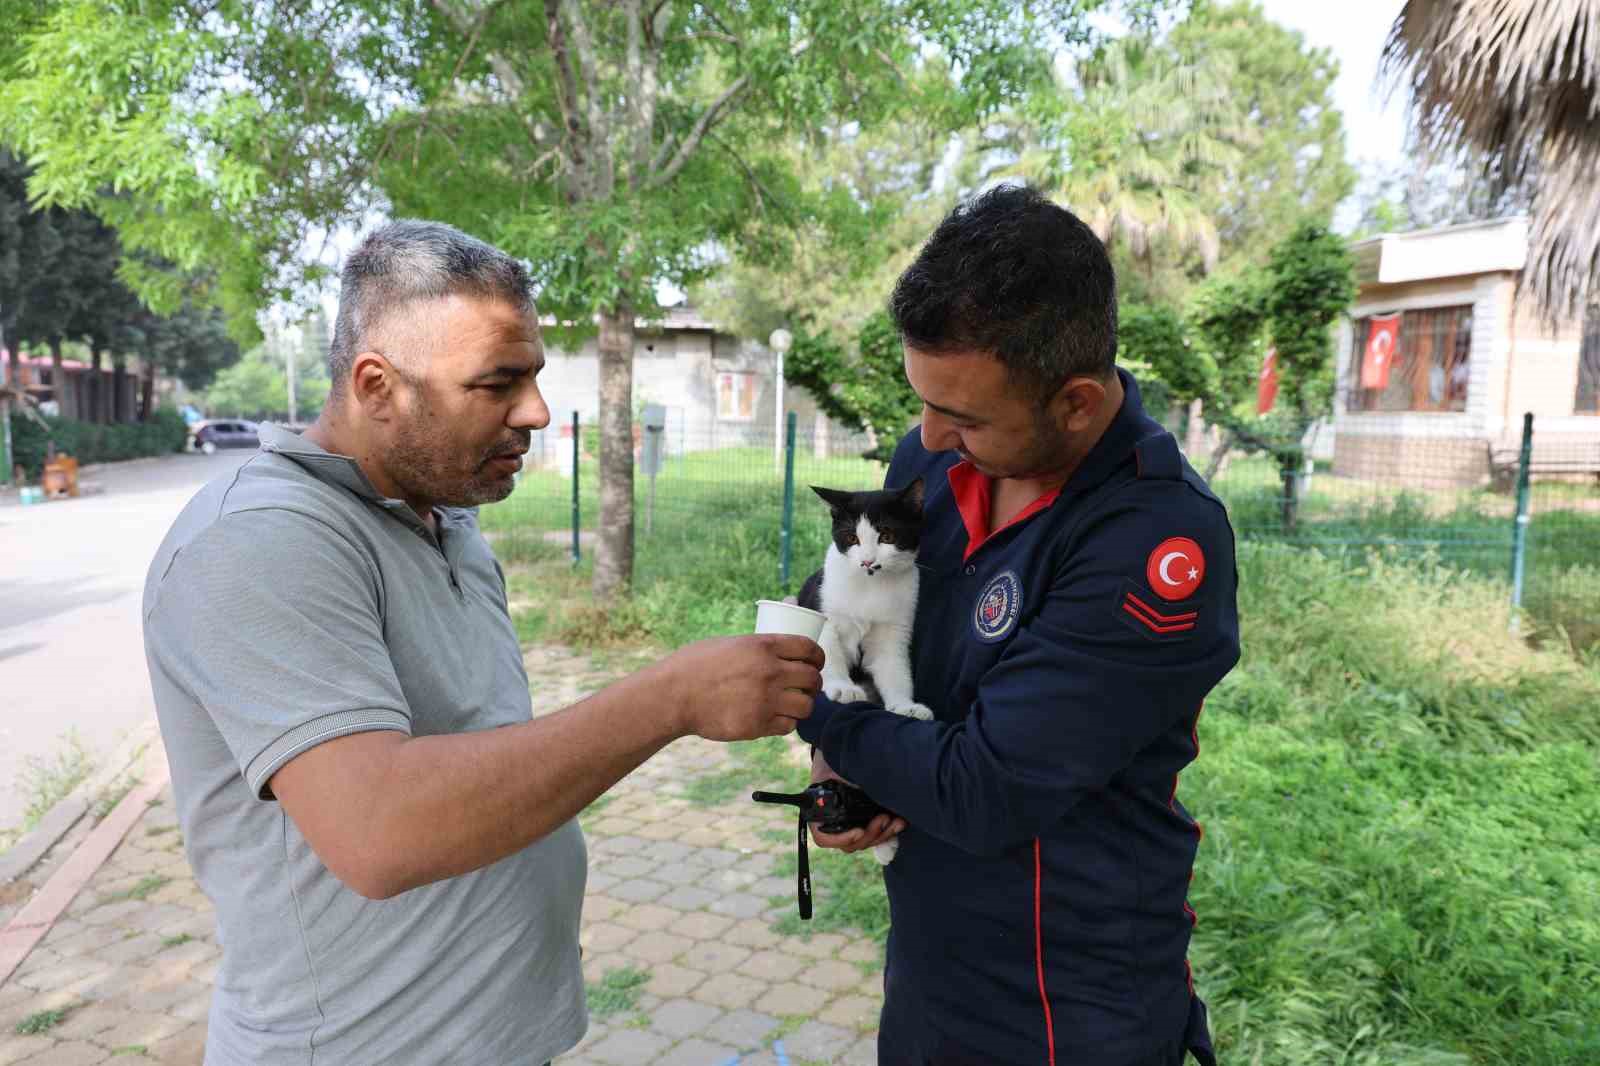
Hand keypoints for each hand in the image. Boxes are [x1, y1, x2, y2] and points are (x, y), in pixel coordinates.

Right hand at [661, 634, 823, 740]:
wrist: (675, 694)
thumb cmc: (696, 665)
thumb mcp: (731, 643)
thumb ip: (758, 647)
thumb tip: (780, 648)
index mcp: (763, 646)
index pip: (809, 649)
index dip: (817, 657)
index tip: (816, 663)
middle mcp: (770, 672)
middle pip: (812, 679)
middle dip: (813, 683)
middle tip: (807, 686)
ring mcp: (765, 700)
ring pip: (806, 706)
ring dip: (803, 704)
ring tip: (794, 704)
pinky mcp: (757, 725)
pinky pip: (788, 726)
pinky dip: (786, 722)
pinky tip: (777, 718)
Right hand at [807, 749, 904, 852]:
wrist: (846, 756)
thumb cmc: (836, 762)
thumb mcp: (834, 769)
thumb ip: (842, 780)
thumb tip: (859, 788)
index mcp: (819, 813)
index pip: (824, 838)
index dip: (841, 839)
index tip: (859, 830)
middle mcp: (834, 824)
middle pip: (851, 843)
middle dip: (870, 834)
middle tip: (883, 818)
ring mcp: (852, 826)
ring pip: (866, 842)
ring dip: (882, 834)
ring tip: (896, 821)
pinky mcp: (867, 823)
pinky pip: (876, 836)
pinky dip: (889, 831)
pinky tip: (900, 822)